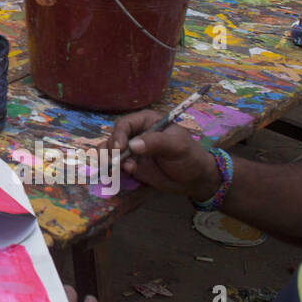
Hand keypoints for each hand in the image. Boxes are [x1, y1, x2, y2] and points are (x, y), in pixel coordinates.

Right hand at [104, 110, 220, 201]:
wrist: (194, 179)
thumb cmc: (189, 157)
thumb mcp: (177, 146)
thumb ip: (156, 143)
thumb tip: (133, 145)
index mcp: (146, 122)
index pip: (125, 124)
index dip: (118, 135)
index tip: (119, 149)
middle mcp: (135, 133)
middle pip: (113, 137)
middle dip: (111, 150)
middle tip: (117, 164)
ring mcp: (131, 149)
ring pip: (108, 150)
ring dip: (107, 160)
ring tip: (115, 171)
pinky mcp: (129, 164)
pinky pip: (112, 164)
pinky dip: (109, 169)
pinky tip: (115, 176)